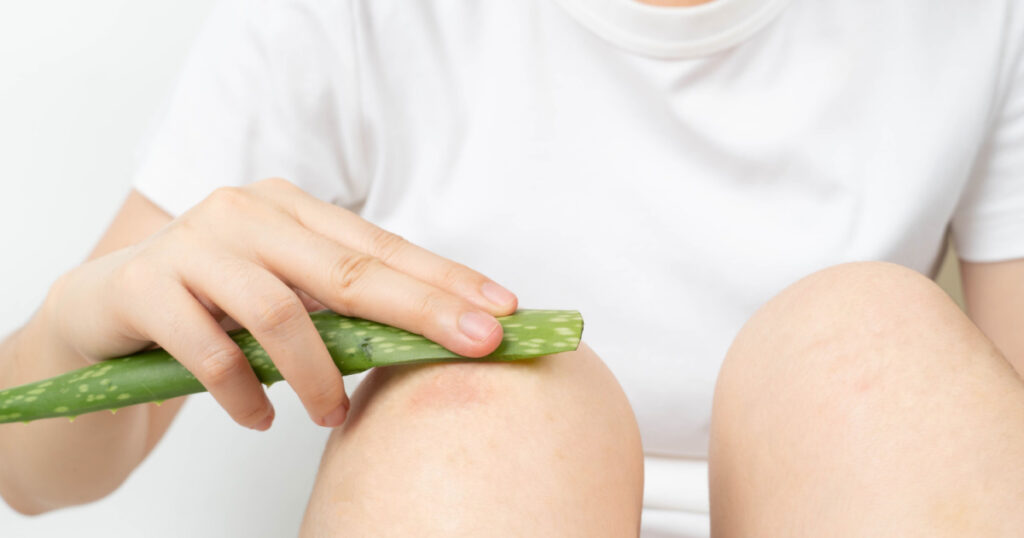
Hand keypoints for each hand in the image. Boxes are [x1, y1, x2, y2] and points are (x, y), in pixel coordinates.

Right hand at [47, 178, 517, 429]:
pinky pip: (211, 351)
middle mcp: (246, 211)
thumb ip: (343, 305)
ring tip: (332, 415)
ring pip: (281, 312)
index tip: (504, 309)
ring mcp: (192, 243)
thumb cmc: (213, 307)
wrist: (103, 314)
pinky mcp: (145, 287)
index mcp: (290, 207)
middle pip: (350, 269)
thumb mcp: (284, 295)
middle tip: (477, 346)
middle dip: (423, 310)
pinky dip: (245, 394)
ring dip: (318, 375)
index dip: (446, 278)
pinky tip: (261, 420)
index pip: (382, 247)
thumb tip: (441, 335)